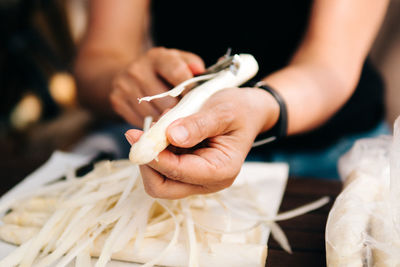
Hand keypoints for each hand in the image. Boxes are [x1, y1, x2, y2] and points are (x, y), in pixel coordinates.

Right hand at [110, 47, 204, 126]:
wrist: (124, 74)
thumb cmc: (160, 71)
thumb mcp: (177, 60)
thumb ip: (192, 64)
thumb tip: (199, 70)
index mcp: (157, 57)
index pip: (177, 72)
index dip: (189, 89)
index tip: (196, 100)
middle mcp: (138, 69)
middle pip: (166, 99)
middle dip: (179, 109)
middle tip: (186, 115)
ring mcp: (124, 86)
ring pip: (154, 113)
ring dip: (166, 120)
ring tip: (172, 118)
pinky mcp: (117, 101)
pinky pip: (140, 121)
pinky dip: (152, 123)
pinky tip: (157, 118)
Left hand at [125, 87, 278, 198]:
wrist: (247, 111)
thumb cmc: (239, 110)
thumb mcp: (223, 111)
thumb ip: (198, 125)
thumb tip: (172, 136)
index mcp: (220, 171)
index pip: (177, 173)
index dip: (153, 155)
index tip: (136, 135)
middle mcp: (207, 182)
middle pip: (162, 187)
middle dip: (147, 161)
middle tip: (139, 134)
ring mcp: (196, 178)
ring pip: (157, 177)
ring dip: (152, 151)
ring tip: (165, 122)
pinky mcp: (186, 170)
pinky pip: (162, 165)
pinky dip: (157, 146)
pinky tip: (168, 126)